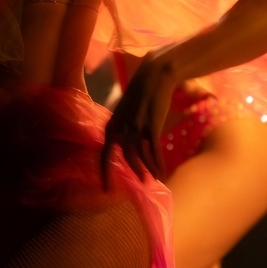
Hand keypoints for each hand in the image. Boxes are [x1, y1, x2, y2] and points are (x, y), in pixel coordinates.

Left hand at [102, 50, 177, 185]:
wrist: (154, 77)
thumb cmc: (139, 93)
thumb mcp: (123, 110)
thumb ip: (121, 127)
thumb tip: (121, 145)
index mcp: (111, 125)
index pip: (104, 154)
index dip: (105, 173)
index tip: (107, 190)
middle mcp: (121, 128)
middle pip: (124, 158)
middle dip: (132, 173)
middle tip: (138, 186)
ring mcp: (136, 128)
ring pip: (140, 157)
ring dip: (147, 170)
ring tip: (152, 179)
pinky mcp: (152, 127)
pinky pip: (154, 152)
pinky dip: (158, 163)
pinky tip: (162, 172)